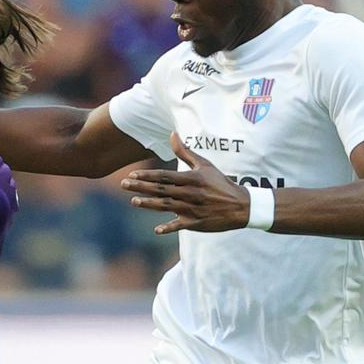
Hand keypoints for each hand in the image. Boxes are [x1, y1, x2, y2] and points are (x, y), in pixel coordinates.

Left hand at [123, 133, 249, 234]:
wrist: (240, 205)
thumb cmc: (220, 183)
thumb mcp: (205, 165)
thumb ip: (185, 152)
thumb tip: (172, 134)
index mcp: (191, 178)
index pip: (165, 176)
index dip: (147, 176)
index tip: (132, 175)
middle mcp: (190, 193)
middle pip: (161, 190)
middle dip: (141, 187)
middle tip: (123, 185)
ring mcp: (192, 209)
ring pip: (166, 206)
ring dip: (149, 204)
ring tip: (133, 201)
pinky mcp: (196, 223)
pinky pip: (180, 226)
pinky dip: (169, 228)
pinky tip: (157, 229)